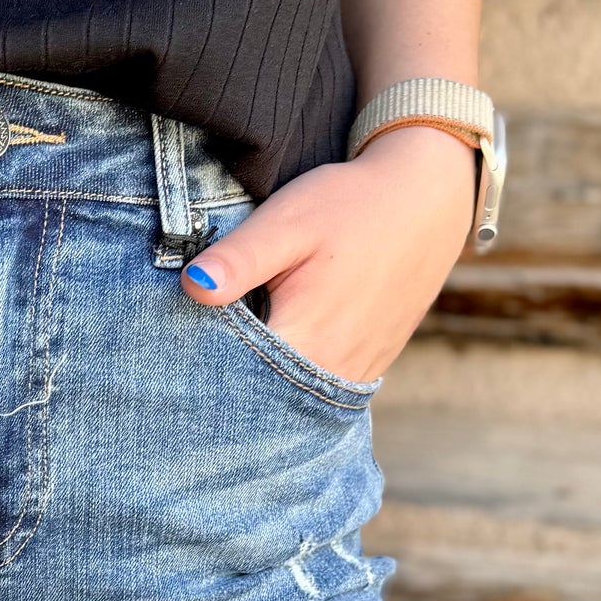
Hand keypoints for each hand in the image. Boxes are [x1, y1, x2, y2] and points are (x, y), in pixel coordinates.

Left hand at [179, 127, 477, 383]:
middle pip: (259, 400)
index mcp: (304, 338)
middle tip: (184, 375)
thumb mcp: (286, 223)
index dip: (198, 374)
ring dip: (257, 389)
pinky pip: (317, 389)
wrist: (428, 198)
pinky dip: (289, 382)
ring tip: (223, 368)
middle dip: (223, 389)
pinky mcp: (368, 365)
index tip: (173, 363)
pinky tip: (267, 361)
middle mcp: (332, 369)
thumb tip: (191, 287)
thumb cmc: (350, 205)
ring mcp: (355, 372)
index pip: (233, 380)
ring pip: (290, 401)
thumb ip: (238, 260)